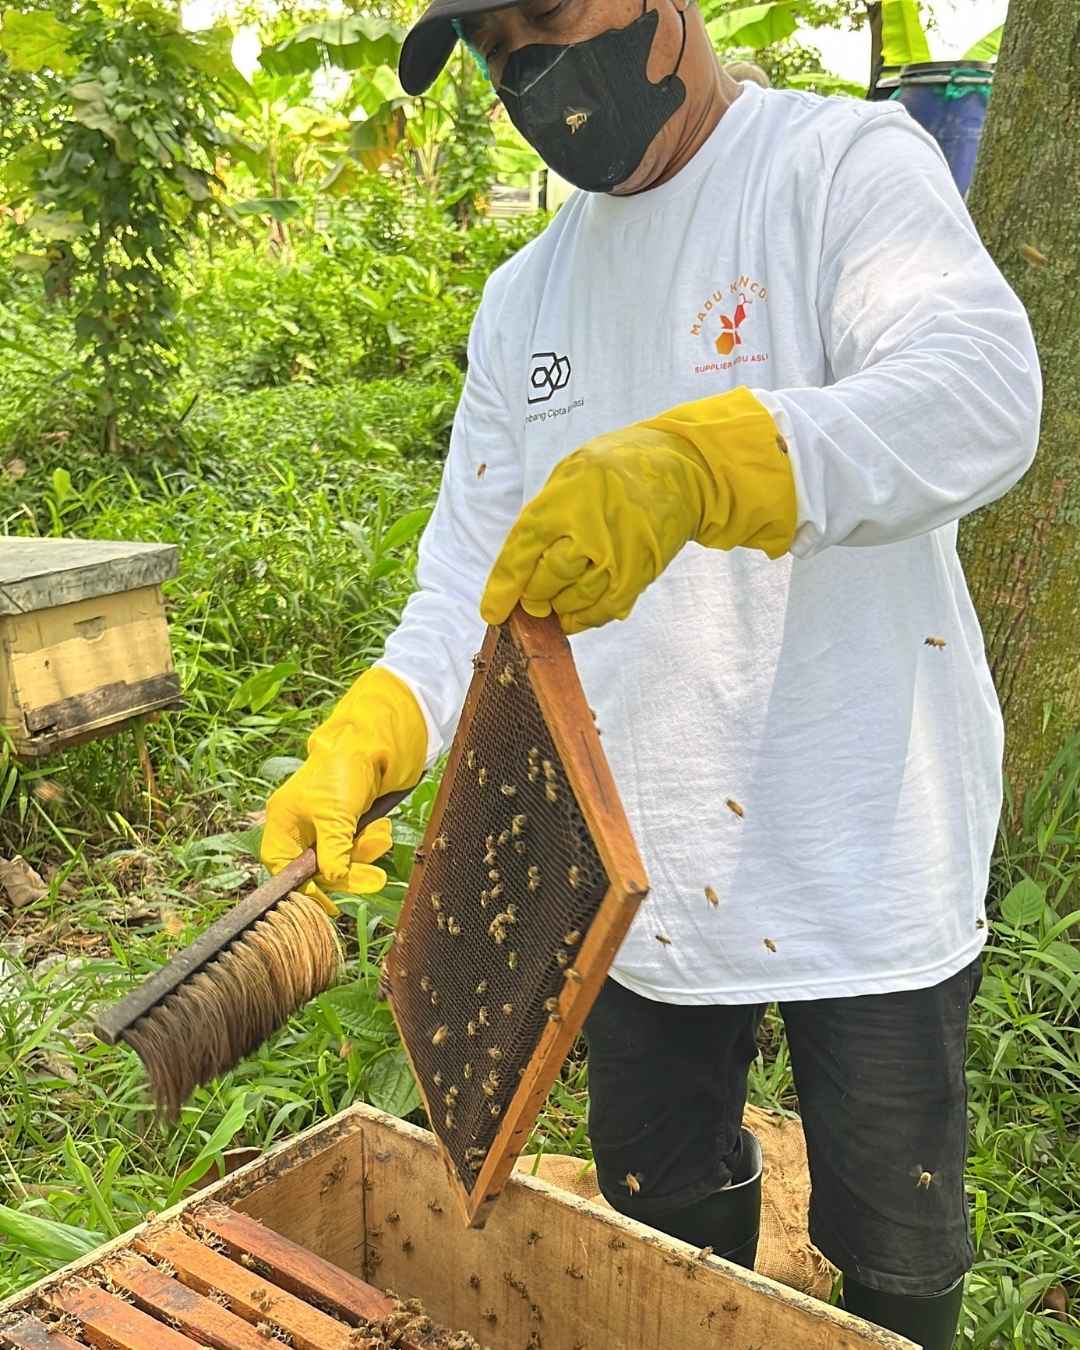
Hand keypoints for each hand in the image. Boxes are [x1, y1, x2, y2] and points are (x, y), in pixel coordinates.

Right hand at [260, 667, 426, 910]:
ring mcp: (321, 823)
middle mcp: (298, 825)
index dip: (303, 889)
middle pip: (316, 867)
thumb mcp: (336, 816)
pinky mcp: (343, 821)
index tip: (328, 905)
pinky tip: (381, 831)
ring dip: (363, 853)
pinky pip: (353, 844)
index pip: (283, 866)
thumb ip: (332, 852)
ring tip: (381, 838)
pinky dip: (368, 842)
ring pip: (339, 857)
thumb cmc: (343, 772)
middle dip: (348, 871)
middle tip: (376, 880)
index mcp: (283, 820)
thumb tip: (333, 880)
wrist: (373, 744)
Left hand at [481, 387, 794, 633]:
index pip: (521, 552)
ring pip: (572, 600)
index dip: (503, 587)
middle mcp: (587, 533)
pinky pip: (602, 610)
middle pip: (545, 582)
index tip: (492, 610)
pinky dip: (584, 617)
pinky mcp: (637, 576)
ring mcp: (615, 558)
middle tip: (531, 598)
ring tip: (556, 600)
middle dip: (532, 597)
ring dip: (558, 607)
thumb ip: (545, 515)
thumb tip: (524, 562)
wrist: (681, 472)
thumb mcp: (570, 473)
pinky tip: (576, 612)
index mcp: (563, 502)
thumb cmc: (617, 468)